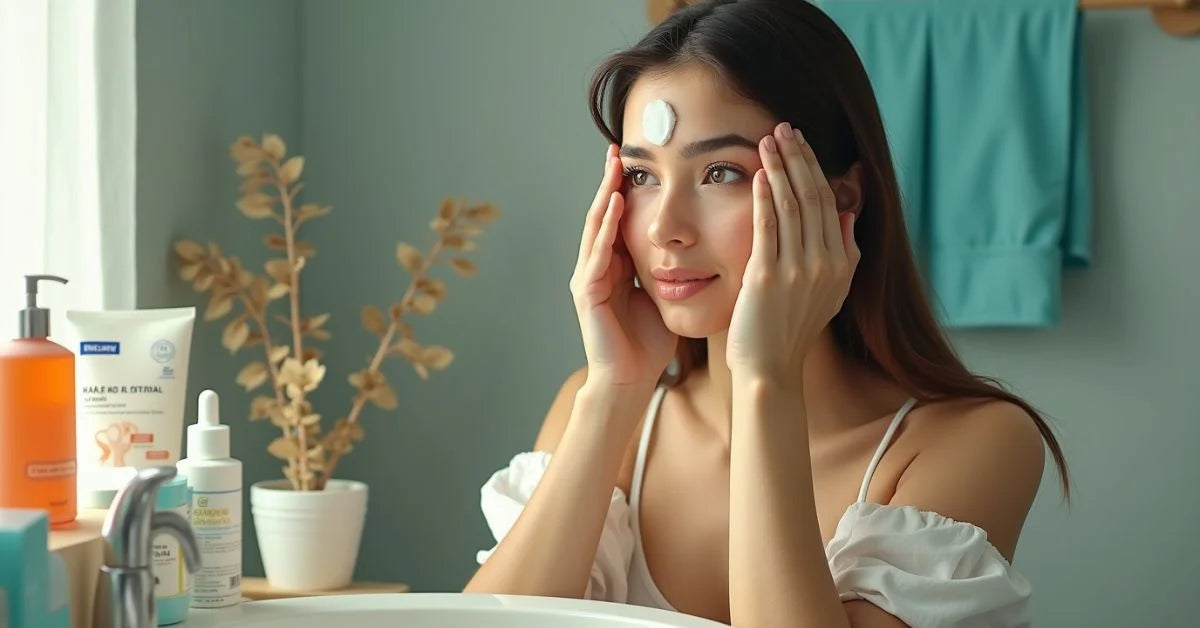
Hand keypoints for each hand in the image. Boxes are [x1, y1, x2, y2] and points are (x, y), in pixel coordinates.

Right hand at [570, 145, 676, 386]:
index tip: (642, 159)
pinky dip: (606, 226)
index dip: (627, 189)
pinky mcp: (586, 292)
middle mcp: (596, 266)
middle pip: (602, 214)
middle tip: (619, 148)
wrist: (630, 381)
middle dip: (610, 181)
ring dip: (604, 194)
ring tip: (614, 165)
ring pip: (595, 226)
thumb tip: (704, 243)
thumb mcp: (665, 294)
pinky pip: (596, 252)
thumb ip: (673, 267)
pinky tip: (615, 203)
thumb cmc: (649, 343)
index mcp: (615, 266)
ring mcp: (587, 278)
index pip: (620, 218)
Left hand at [727, 123, 860, 379]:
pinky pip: (768, 228)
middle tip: (783, 127)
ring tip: (766, 140)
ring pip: (792, 206)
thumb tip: (845, 212)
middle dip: (797, 158)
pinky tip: (759, 175)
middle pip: (812, 196)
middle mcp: (825, 263)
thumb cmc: (791, 330)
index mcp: (841, 263)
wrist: (771, 370)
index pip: (827, 202)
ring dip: (779, 168)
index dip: (813, 167)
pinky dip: (765, 198)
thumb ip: (842, 252)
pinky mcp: (768, 278)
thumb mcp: (829, 292)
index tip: (799, 141)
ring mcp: (798, 270)